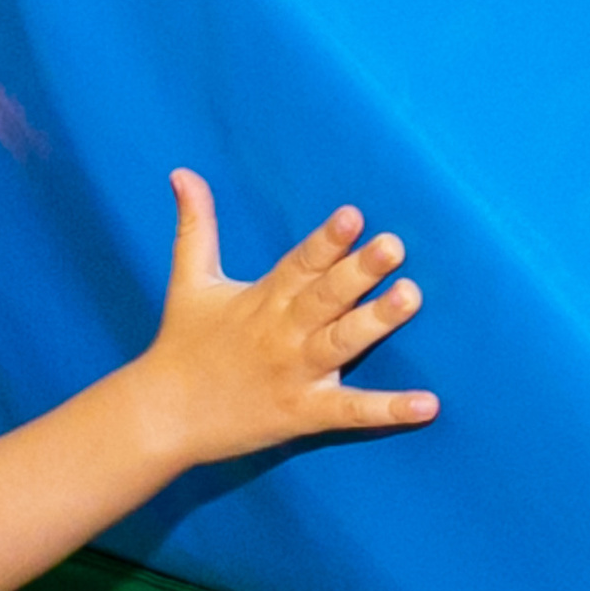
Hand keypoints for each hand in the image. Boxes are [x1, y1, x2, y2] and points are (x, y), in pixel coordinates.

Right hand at [129, 170, 435, 472]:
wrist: (161, 418)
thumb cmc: (181, 346)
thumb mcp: (188, 281)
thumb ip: (196, 226)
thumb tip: (182, 172)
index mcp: (262, 299)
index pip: (300, 263)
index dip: (326, 240)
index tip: (353, 215)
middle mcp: (281, 333)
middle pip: (325, 297)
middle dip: (359, 271)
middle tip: (394, 244)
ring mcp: (294, 374)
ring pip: (342, 343)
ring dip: (377, 321)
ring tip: (411, 297)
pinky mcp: (302, 413)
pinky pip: (351, 411)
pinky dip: (388, 410)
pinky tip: (427, 404)